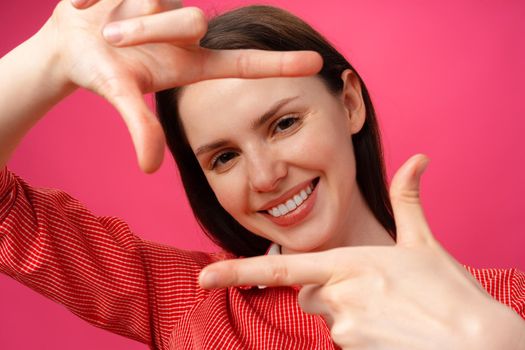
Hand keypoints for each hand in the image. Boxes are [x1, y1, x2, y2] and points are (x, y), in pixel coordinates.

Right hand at [44, 0, 321, 172]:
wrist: (67, 44)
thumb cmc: (100, 72)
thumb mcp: (120, 94)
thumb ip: (140, 127)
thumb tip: (150, 168)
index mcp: (193, 61)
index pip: (245, 62)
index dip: (278, 64)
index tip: (316, 64)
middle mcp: (189, 30)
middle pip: (191, 20)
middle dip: (149, 30)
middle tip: (113, 39)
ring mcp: (171, 2)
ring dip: (126, 16)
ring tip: (103, 26)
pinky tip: (87, 6)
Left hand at [199, 154, 524, 348]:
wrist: (481, 343)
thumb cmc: (451, 292)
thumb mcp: (424, 243)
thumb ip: (408, 200)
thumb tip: (418, 159)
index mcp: (347, 264)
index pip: (279, 268)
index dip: (237, 272)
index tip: (204, 279)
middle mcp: (338, 297)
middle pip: (309, 294)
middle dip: (327, 291)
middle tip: (372, 291)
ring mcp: (345, 329)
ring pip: (329, 318)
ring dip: (349, 314)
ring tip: (391, 312)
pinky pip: (346, 340)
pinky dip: (362, 334)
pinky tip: (392, 331)